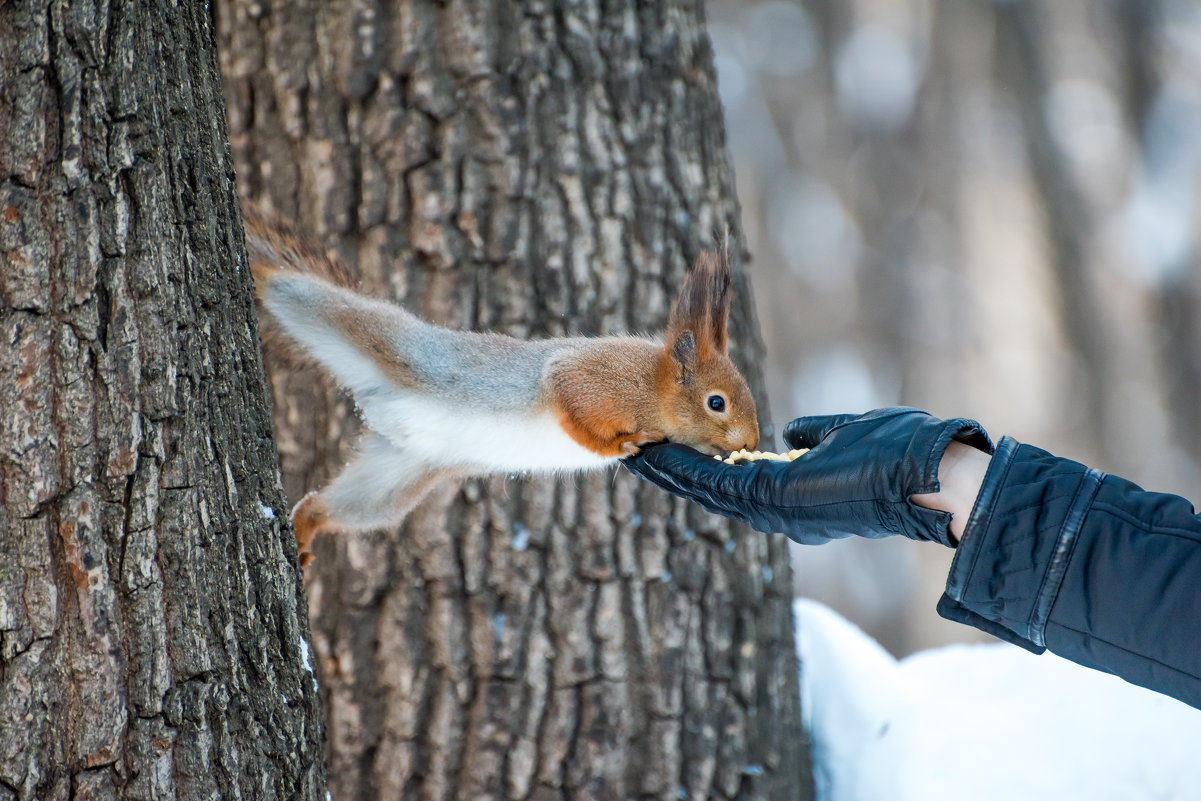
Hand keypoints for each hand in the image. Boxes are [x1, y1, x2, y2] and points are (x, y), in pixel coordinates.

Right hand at [621, 407, 991, 546]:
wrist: (930, 472)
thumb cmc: (901, 452)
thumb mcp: (845, 434)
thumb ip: (814, 435)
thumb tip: (791, 433)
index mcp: (795, 497)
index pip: (734, 483)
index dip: (699, 469)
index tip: (669, 451)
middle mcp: (781, 512)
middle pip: (712, 492)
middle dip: (673, 474)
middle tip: (635, 456)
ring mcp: (779, 510)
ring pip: (710, 491)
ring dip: (671, 473)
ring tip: (635, 455)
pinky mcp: (779, 497)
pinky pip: (722, 483)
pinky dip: (689, 471)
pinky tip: (662, 457)